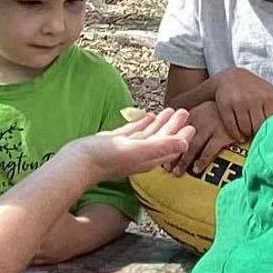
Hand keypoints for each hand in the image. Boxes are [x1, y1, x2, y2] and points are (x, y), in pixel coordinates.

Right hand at [70, 108, 193, 180]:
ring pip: (149, 134)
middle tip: (185, 111)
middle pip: (162, 138)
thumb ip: (161, 146)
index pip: (171, 146)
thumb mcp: (136, 150)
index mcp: (148, 157)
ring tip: (170, 110)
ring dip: (160, 123)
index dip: (183, 135)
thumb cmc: (105, 158)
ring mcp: (128, 148)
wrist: (78, 161)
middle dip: (174, 126)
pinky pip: (134, 131)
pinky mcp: (116, 142)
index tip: (193, 123)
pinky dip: (143, 124)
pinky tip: (148, 116)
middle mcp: (140, 154)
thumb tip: (185, 144)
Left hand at [173, 99, 240, 175]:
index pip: (176, 131)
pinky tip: (197, 169)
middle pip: (182, 140)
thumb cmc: (221, 112)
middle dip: (173, 155)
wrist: (242, 107)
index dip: (167, 144)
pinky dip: (202, 161)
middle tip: (167, 168)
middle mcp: (199, 120)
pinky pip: (209, 151)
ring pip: (193, 147)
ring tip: (178, 172)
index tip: (161, 156)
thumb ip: (191, 120)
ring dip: (184, 161)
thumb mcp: (204, 110)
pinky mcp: (222, 135)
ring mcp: (210, 128)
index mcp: (192, 114)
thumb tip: (176, 135)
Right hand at [212, 68, 272, 142]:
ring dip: (246, 135)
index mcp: (267, 96)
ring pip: (245, 129)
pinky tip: (238, 135)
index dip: (269, 131)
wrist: (228, 77)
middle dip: (257, 133)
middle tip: (255, 134)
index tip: (267, 134)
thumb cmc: (251, 86)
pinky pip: (232, 127)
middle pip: (258, 127)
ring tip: (247, 133)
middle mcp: (253, 99)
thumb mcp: (267, 91)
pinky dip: (235, 134)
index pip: (271, 121)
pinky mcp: (225, 107)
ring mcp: (239, 103)